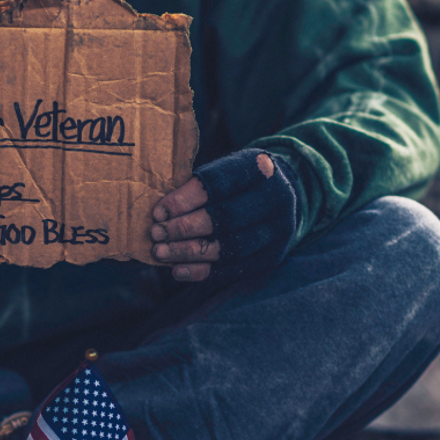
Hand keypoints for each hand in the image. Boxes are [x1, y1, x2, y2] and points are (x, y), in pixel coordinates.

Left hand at [151, 150, 295, 282]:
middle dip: (184, 228)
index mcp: (259, 168)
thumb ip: (199, 185)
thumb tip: (160, 214)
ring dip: (188, 251)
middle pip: (225, 217)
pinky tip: (177, 270)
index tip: (158, 212)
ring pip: (227, 246)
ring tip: (161, 252)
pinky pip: (231, 268)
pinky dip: (201, 271)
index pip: (218, 184)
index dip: (185, 200)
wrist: (283, 199)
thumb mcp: (226, 170)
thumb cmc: (239, 184)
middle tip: (156, 234)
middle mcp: (274, 199)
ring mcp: (275, 230)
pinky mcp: (269, 257)